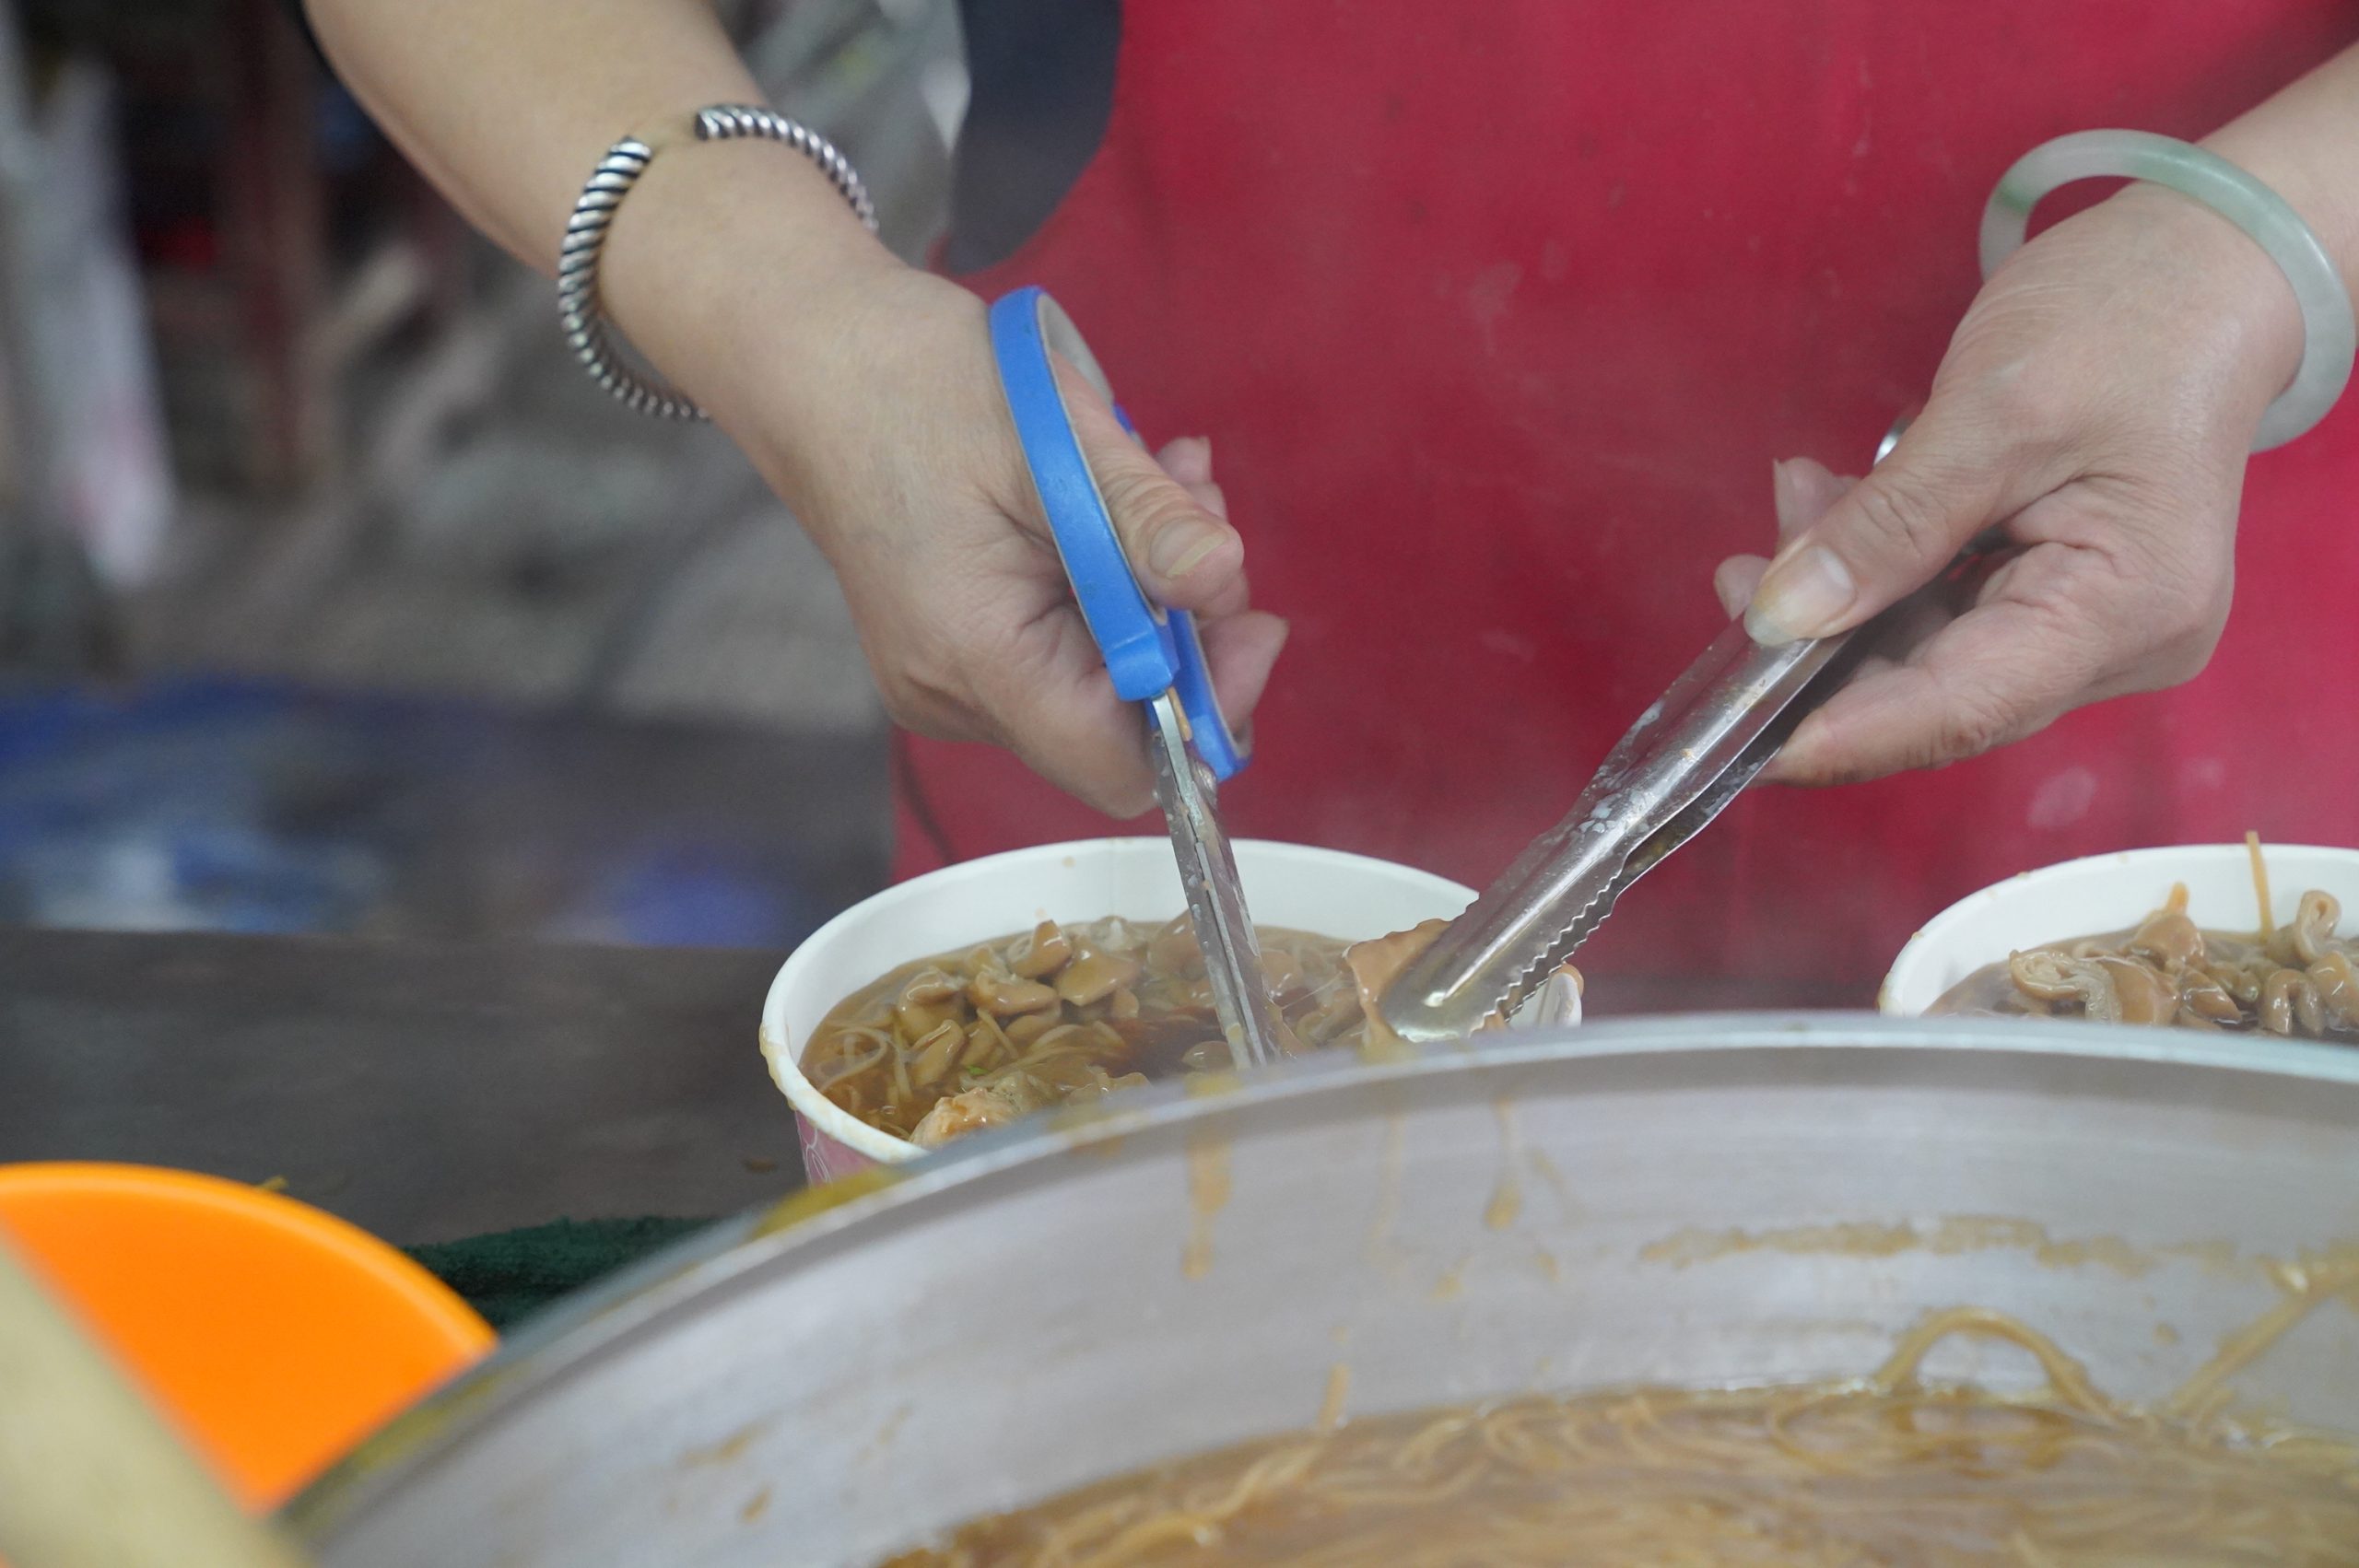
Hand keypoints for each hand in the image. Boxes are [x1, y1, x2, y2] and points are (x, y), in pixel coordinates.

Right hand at [711, 265, 1287, 816]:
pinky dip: (1108, 580)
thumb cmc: (912, 384)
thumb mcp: (1054, 441)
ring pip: (1099, 674)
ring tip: (1162, 479)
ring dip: (1152, 585)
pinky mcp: (955, 646)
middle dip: (1186, 626)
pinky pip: (1062, 642)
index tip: (1247, 623)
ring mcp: (949, 676)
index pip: (1120, 763)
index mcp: (972, 657)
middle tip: (1204, 516)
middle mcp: (954, 694)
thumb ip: (1145, 524)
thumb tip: (1226, 584)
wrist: (810, 356)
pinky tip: (1114, 496)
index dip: (1203, 708)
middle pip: (1120, 721)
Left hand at [1719, 185, 2306, 785]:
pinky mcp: (2055, 598)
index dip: (1845, 735)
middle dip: (1825, 647)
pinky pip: (1941, 612)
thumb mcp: (1994, 412)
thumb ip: (1888, 526)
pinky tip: (1826, 510)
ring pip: (1925, 653)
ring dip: (1841, 596)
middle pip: (1938, 692)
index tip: (1740, 741)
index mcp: (2128, 609)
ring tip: (1790, 508)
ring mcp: (2088, 627)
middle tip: (1738, 580)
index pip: (1965, 709)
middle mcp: (2119, 644)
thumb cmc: (2125, 318)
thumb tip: (1780, 618)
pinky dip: (1877, 570)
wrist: (2202, 267)